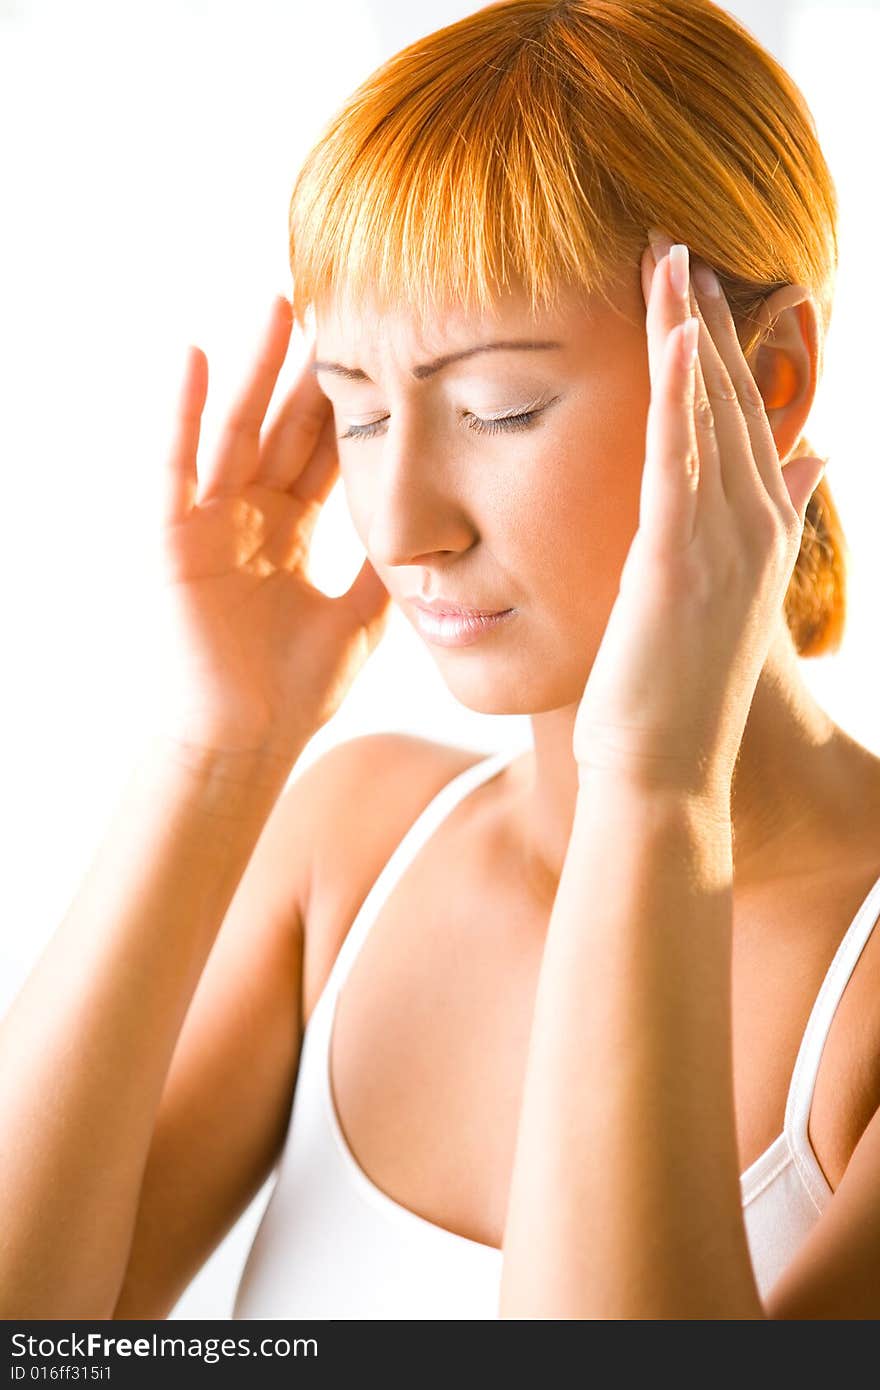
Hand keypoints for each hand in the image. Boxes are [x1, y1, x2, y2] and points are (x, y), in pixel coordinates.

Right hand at [144, 297, 391, 760]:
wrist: (245, 745)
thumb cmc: (297, 689)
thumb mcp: (364, 613)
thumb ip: (391, 564)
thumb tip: (445, 523)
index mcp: (292, 528)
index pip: (326, 449)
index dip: (353, 400)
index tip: (387, 344)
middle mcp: (250, 515)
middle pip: (285, 425)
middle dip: (309, 368)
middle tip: (340, 300)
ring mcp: (209, 522)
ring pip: (235, 429)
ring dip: (253, 366)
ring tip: (279, 302)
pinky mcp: (172, 541)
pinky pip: (173, 467)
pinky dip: (180, 414)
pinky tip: (193, 356)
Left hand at [572, 232, 825, 797]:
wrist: (664, 774)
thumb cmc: (676, 698)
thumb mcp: (728, 602)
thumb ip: (768, 525)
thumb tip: (815, 459)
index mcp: (759, 536)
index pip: (746, 425)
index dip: (729, 352)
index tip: (706, 287)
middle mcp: (752, 529)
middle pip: (735, 403)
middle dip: (710, 320)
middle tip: (682, 244)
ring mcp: (721, 543)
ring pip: (710, 415)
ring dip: (691, 330)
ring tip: (670, 255)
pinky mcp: (676, 560)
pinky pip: (680, 459)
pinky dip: (682, 392)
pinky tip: (675, 330)